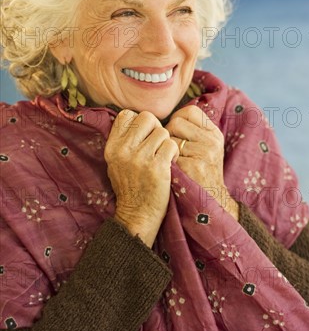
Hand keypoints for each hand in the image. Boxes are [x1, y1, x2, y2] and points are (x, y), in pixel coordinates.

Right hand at [104, 110, 178, 246]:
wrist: (137, 215)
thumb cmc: (130, 186)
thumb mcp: (117, 162)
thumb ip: (124, 140)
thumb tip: (137, 117)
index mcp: (112, 147)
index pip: (126, 114)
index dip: (139, 121)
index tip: (144, 135)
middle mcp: (123, 151)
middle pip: (147, 118)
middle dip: (156, 128)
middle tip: (157, 144)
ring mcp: (140, 159)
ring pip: (162, 131)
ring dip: (166, 143)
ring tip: (162, 157)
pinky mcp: (157, 168)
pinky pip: (171, 145)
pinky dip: (174, 153)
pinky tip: (169, 163)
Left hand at [165, 105, 238, 219]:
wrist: (210, 203)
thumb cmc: (202, 173)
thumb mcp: (206, 148)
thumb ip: (193, 130)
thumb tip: (169, 116)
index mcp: (214, 133)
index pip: (190, 111)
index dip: (177, 118)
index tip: (174, 131)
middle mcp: (212, 141)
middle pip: (176, 122)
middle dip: (168, 134)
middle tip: (170, 149)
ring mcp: (204, 154)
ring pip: (170, 139)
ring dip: (165, 149)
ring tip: (173, 161)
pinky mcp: (193, 167)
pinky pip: (168, 155)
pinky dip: (166, 162)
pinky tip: (172, 171)